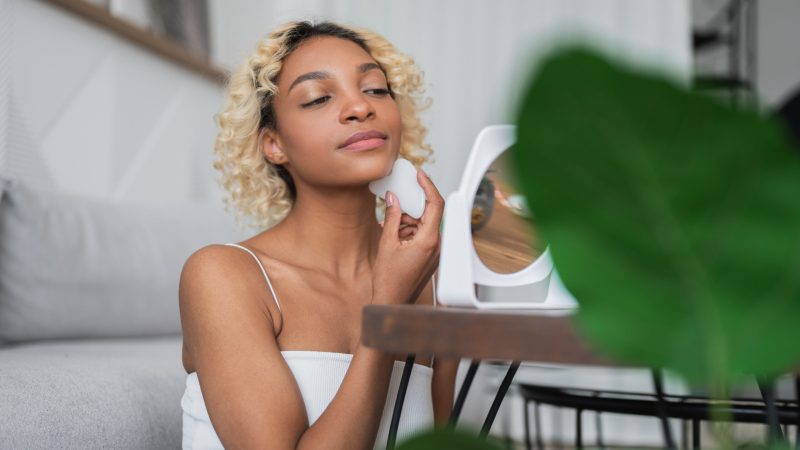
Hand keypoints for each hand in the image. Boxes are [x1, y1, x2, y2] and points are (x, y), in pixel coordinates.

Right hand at [372, 169, 443, 305]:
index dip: (428, 186)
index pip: (436, 204)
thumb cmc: (390, 280)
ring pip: (424, 225)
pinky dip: (409, 232)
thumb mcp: (387, 243)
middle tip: (394, 207)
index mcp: (429, 240)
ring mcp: (435, 251)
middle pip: (428, 214)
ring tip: (390, 231)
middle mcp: (437, 245)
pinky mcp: (431, 256)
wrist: (392, 301)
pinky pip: (423, 235)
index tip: (420, 175)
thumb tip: (393, 198)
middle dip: (410, 209)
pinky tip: (395, 237)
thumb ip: (392, 217)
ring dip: (407, 222)